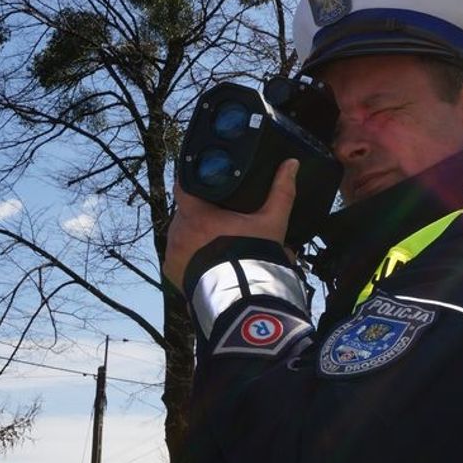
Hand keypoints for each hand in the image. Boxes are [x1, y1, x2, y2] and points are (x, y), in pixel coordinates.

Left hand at [163, 159, 298, 293]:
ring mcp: (173, 252)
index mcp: (197, 215)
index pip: (184, 184)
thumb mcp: (271, 222)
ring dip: (193, 234)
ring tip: (215, 240)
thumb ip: (281, 192)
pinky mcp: (171, 271)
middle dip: (200, 213)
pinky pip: (176, 256)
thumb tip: (290, 164)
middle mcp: (179, 231)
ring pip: (180, 233)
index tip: (205, 181)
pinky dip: (188, 255)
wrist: (242, 298)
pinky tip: (205, 258)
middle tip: (220, 219)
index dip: (192, 180)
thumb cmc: (254, 257)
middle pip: (185, 211)